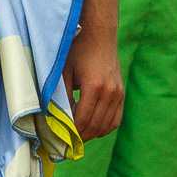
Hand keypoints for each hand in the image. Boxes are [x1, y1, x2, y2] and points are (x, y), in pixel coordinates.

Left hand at [63, 23, 123, 140]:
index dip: (72, 133)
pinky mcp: (122, 93)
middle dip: (81, 137)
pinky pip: (115, 119)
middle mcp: (110, 92)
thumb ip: (60, 96)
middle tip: (67, 142)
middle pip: (95, 126)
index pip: (83, 120)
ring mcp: (119, 93)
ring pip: (106, 126)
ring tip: (78, 135)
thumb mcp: (64, 72)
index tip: (61, 139)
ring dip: (92, 134)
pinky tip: (92, 127)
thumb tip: (55, 120)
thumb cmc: (78, 50)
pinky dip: (104, 127)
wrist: (99, 34)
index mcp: (94, 86)